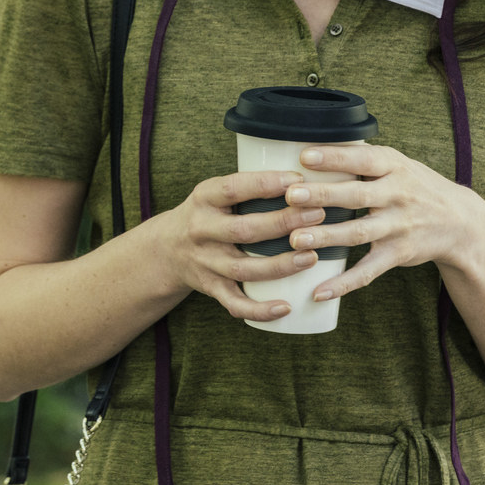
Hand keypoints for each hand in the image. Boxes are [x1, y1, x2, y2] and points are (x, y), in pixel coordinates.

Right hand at [158, 170, 328, 325]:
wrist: (165, 249)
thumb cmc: (208, 214)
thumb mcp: (215, 192)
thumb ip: (249, 185)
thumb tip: (307, 174)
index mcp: (203, 199)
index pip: (233, 188)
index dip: (266, 184)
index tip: (299, 180)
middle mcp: (201, 230)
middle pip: (243, 230)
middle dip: (283, 223)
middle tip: (318, 215)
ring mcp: (205, 262)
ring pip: (244, 269)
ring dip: (280, 265)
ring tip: (311, 257)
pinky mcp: (211, 287)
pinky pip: (235, 303)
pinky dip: (260, 309)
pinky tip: (286, 307)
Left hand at [281, 144, 484, 300]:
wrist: (461, 222)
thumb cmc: (415, 187)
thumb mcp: (398, 164)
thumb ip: (363, 158)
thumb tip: (316, 140)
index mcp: (394, 167)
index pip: (363, 160)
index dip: (335, 157)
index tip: (305, 156)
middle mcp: (398, 196)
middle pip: (357, 195)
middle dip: (324, 195)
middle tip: (291, 195)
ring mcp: (399, 227)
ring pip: (359, 233)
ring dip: (328, 236)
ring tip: (296, 239)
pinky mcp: (398, 254)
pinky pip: (369, 271)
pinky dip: (344, 283)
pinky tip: (319, 291)